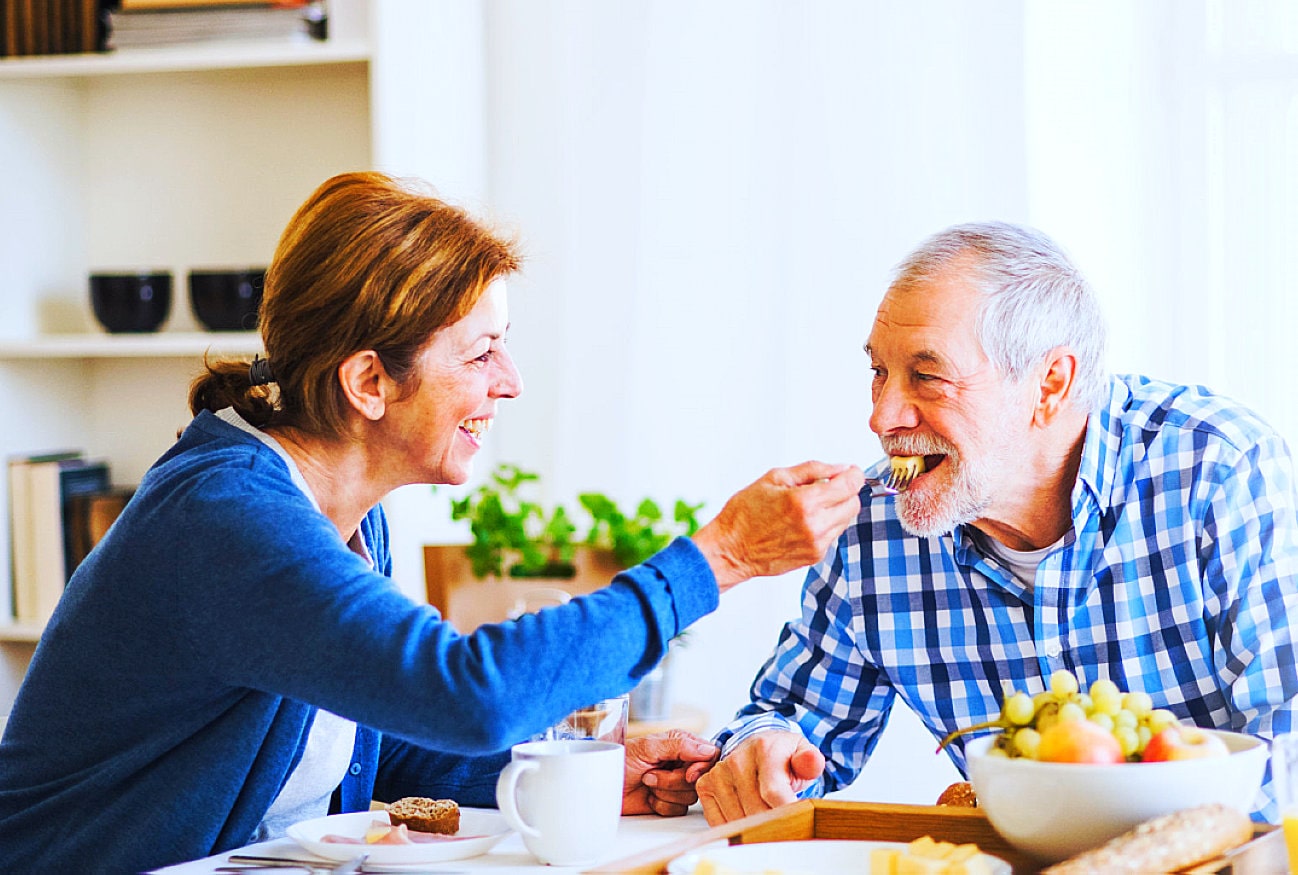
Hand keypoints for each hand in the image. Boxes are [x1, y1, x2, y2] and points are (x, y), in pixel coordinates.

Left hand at [622, 730, 719, 815]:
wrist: (603, 783)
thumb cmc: (622, 759)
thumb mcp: (649, 747)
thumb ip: (679, 746)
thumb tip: (708, 749)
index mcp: (681, 744)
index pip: (709, 755)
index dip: (702, 767)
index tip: (688, 774)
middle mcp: (682, 763)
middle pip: (700, 780)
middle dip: (673, 781)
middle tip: (651, 775)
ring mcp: (676, 784)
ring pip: (690, 796)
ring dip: (665, 792)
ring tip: (647, 782)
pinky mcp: (670, 802)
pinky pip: (678, 810)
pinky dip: (661, 805)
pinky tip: (649, 797)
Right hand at [693, 462, 863, 590]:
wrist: (731, 549)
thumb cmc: (745, 512)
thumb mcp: (775, 478)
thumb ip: (812, 470)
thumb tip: (841, 468)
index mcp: (804, 502)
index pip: (850, 486)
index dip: (853, 474)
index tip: (849, 471)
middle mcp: (815, 525)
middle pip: (854, 504)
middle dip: (845, 491)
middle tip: (827, 486)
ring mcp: (817, 543)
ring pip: (845, 520)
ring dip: (836, 508)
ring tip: (810, 505)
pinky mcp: (815, 556)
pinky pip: (833, 534)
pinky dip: (825, 524)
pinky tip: (803, 521)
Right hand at [695, 730, 824, 824]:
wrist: (757, 746)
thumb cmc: (781, 756)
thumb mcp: (802, 753)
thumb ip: (810, 761)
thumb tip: (812, 762)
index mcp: (763, 749)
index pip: (773, 793)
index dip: (788, 813)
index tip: (798, 821)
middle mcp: (736, 760)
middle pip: (756, 811)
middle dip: (774, 823)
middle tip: (785, 823)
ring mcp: (718, 773)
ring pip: (738, 820)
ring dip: (755, 827)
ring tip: (767, 816)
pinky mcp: (705, 786)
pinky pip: (719, 821)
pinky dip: (735, 827)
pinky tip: (747, 817)